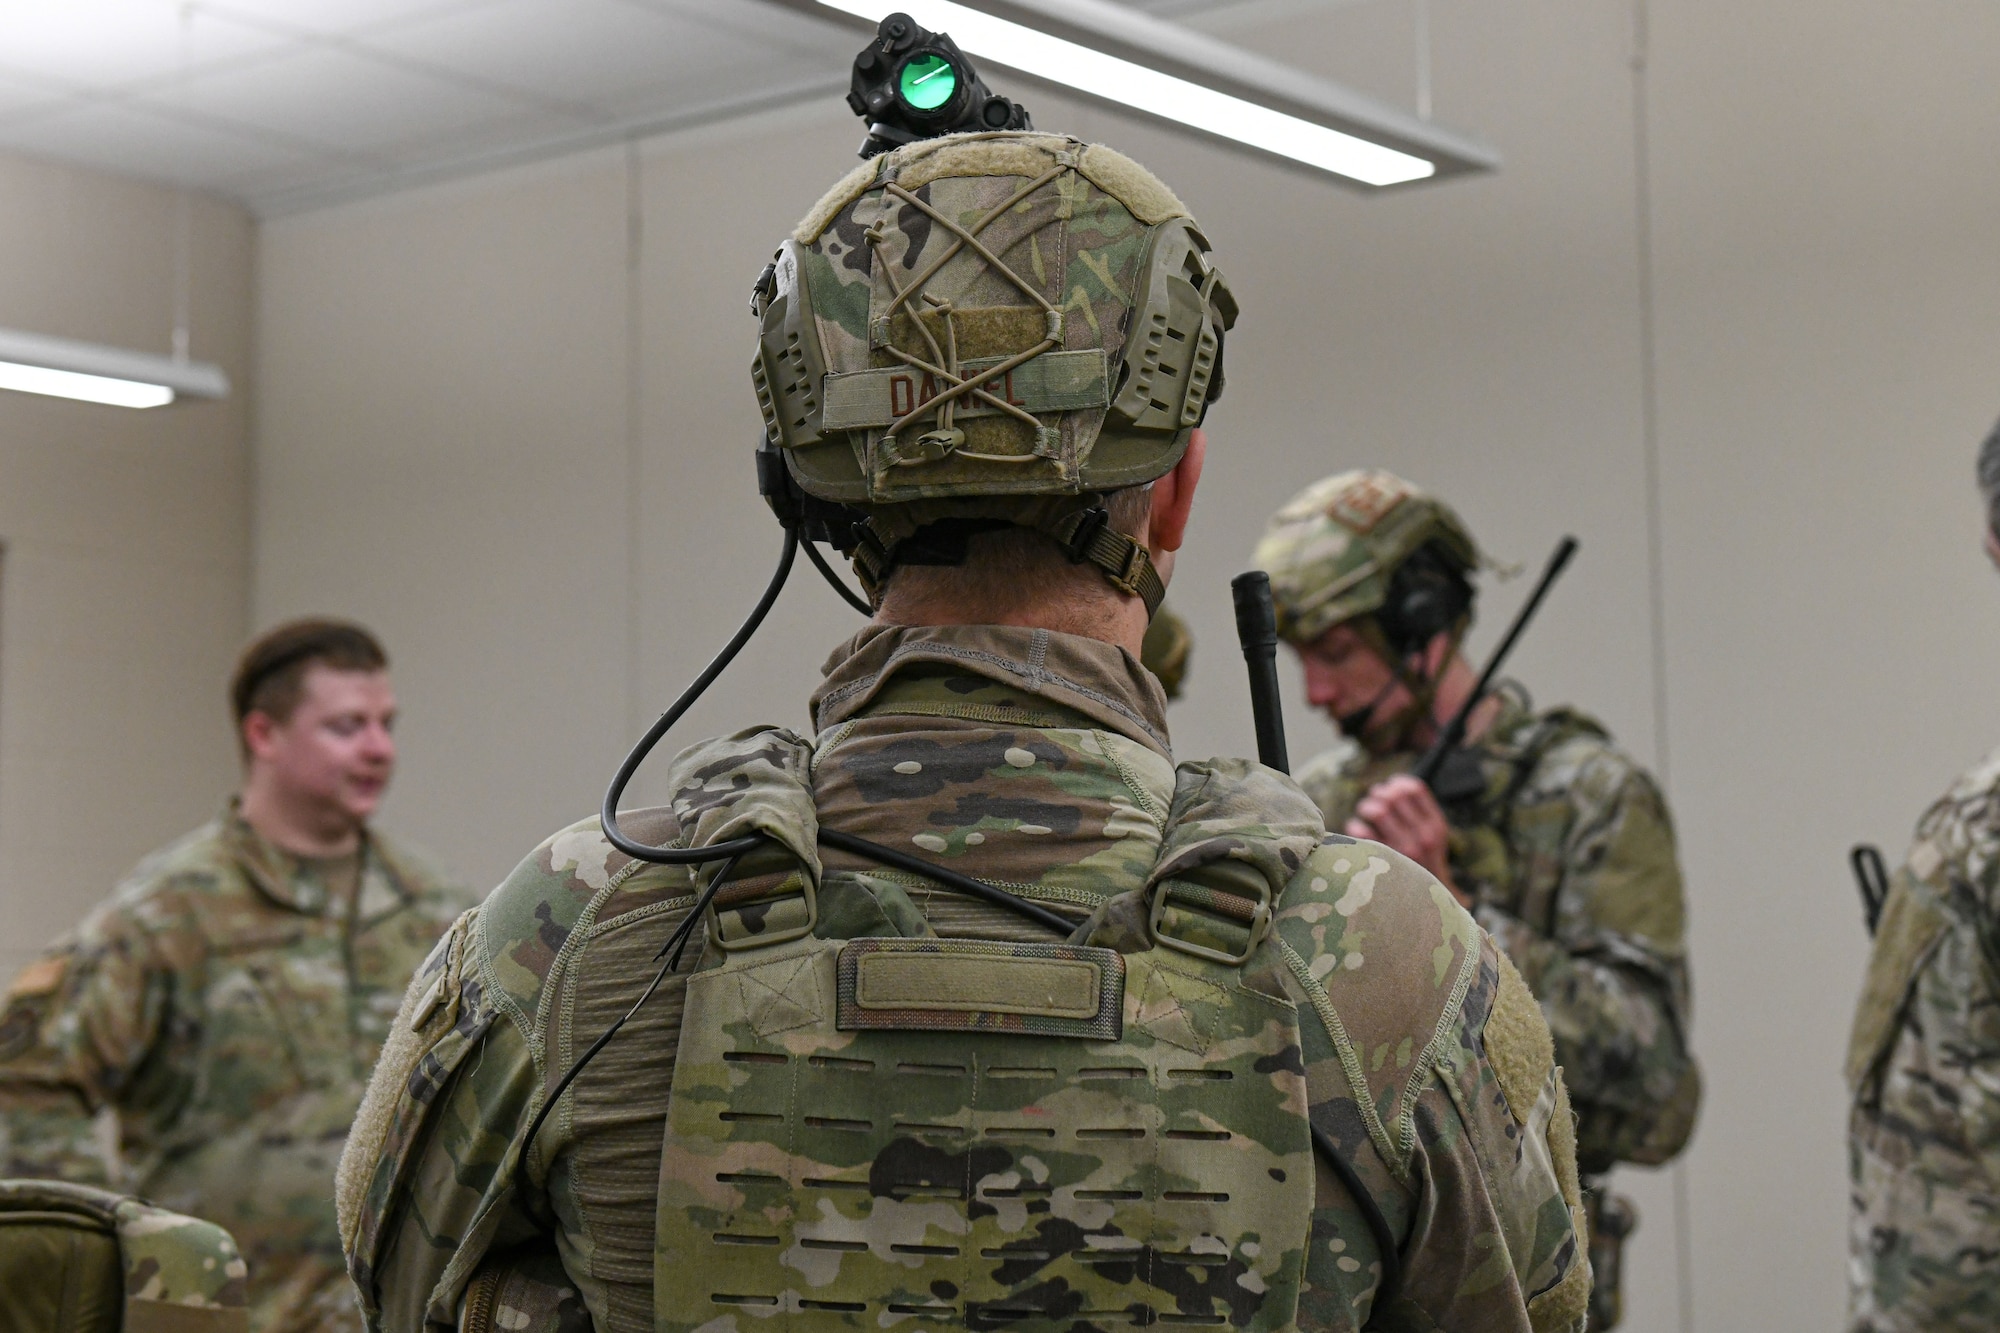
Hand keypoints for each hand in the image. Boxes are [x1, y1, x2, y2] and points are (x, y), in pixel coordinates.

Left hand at [1345, 774, 1469, 906]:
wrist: (1429, 903)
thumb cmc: (1423, 862)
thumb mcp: (1433, 836)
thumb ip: (1419, 811)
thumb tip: (1393, 784)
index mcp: (1436, 825)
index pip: (1414, 789)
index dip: (1396, 783)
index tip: (1390, 787)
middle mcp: (1423, 837)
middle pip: (1393, 796)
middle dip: (1378, 794)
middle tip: (1373, 800)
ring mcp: (1403, 850)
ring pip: (1377, 810)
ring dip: (1366, 806)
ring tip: (1365, 812)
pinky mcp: (1383, 862)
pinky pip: (1361, 832)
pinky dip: (1354, 825)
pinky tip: (1356, 828)